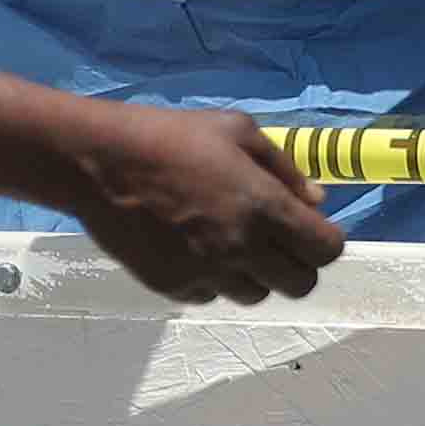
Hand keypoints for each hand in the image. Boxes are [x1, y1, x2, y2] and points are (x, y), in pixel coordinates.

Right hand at [53, 102, 344, 303]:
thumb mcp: (235, 130)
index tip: (308, 227)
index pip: (326, 251)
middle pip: (300, 284)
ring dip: (253, 272)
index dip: (324, 240)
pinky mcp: (175, 288)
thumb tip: (317, 202)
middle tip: (273, 238)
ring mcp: (208, 273)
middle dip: (295, 262)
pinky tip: (191, 246)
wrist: (98, 162)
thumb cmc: (171, 136)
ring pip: (257, 294)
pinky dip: (211, 277)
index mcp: (264, 207)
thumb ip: (284, 168)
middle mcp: (243, 249)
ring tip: (227, 240)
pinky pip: (212, 294)